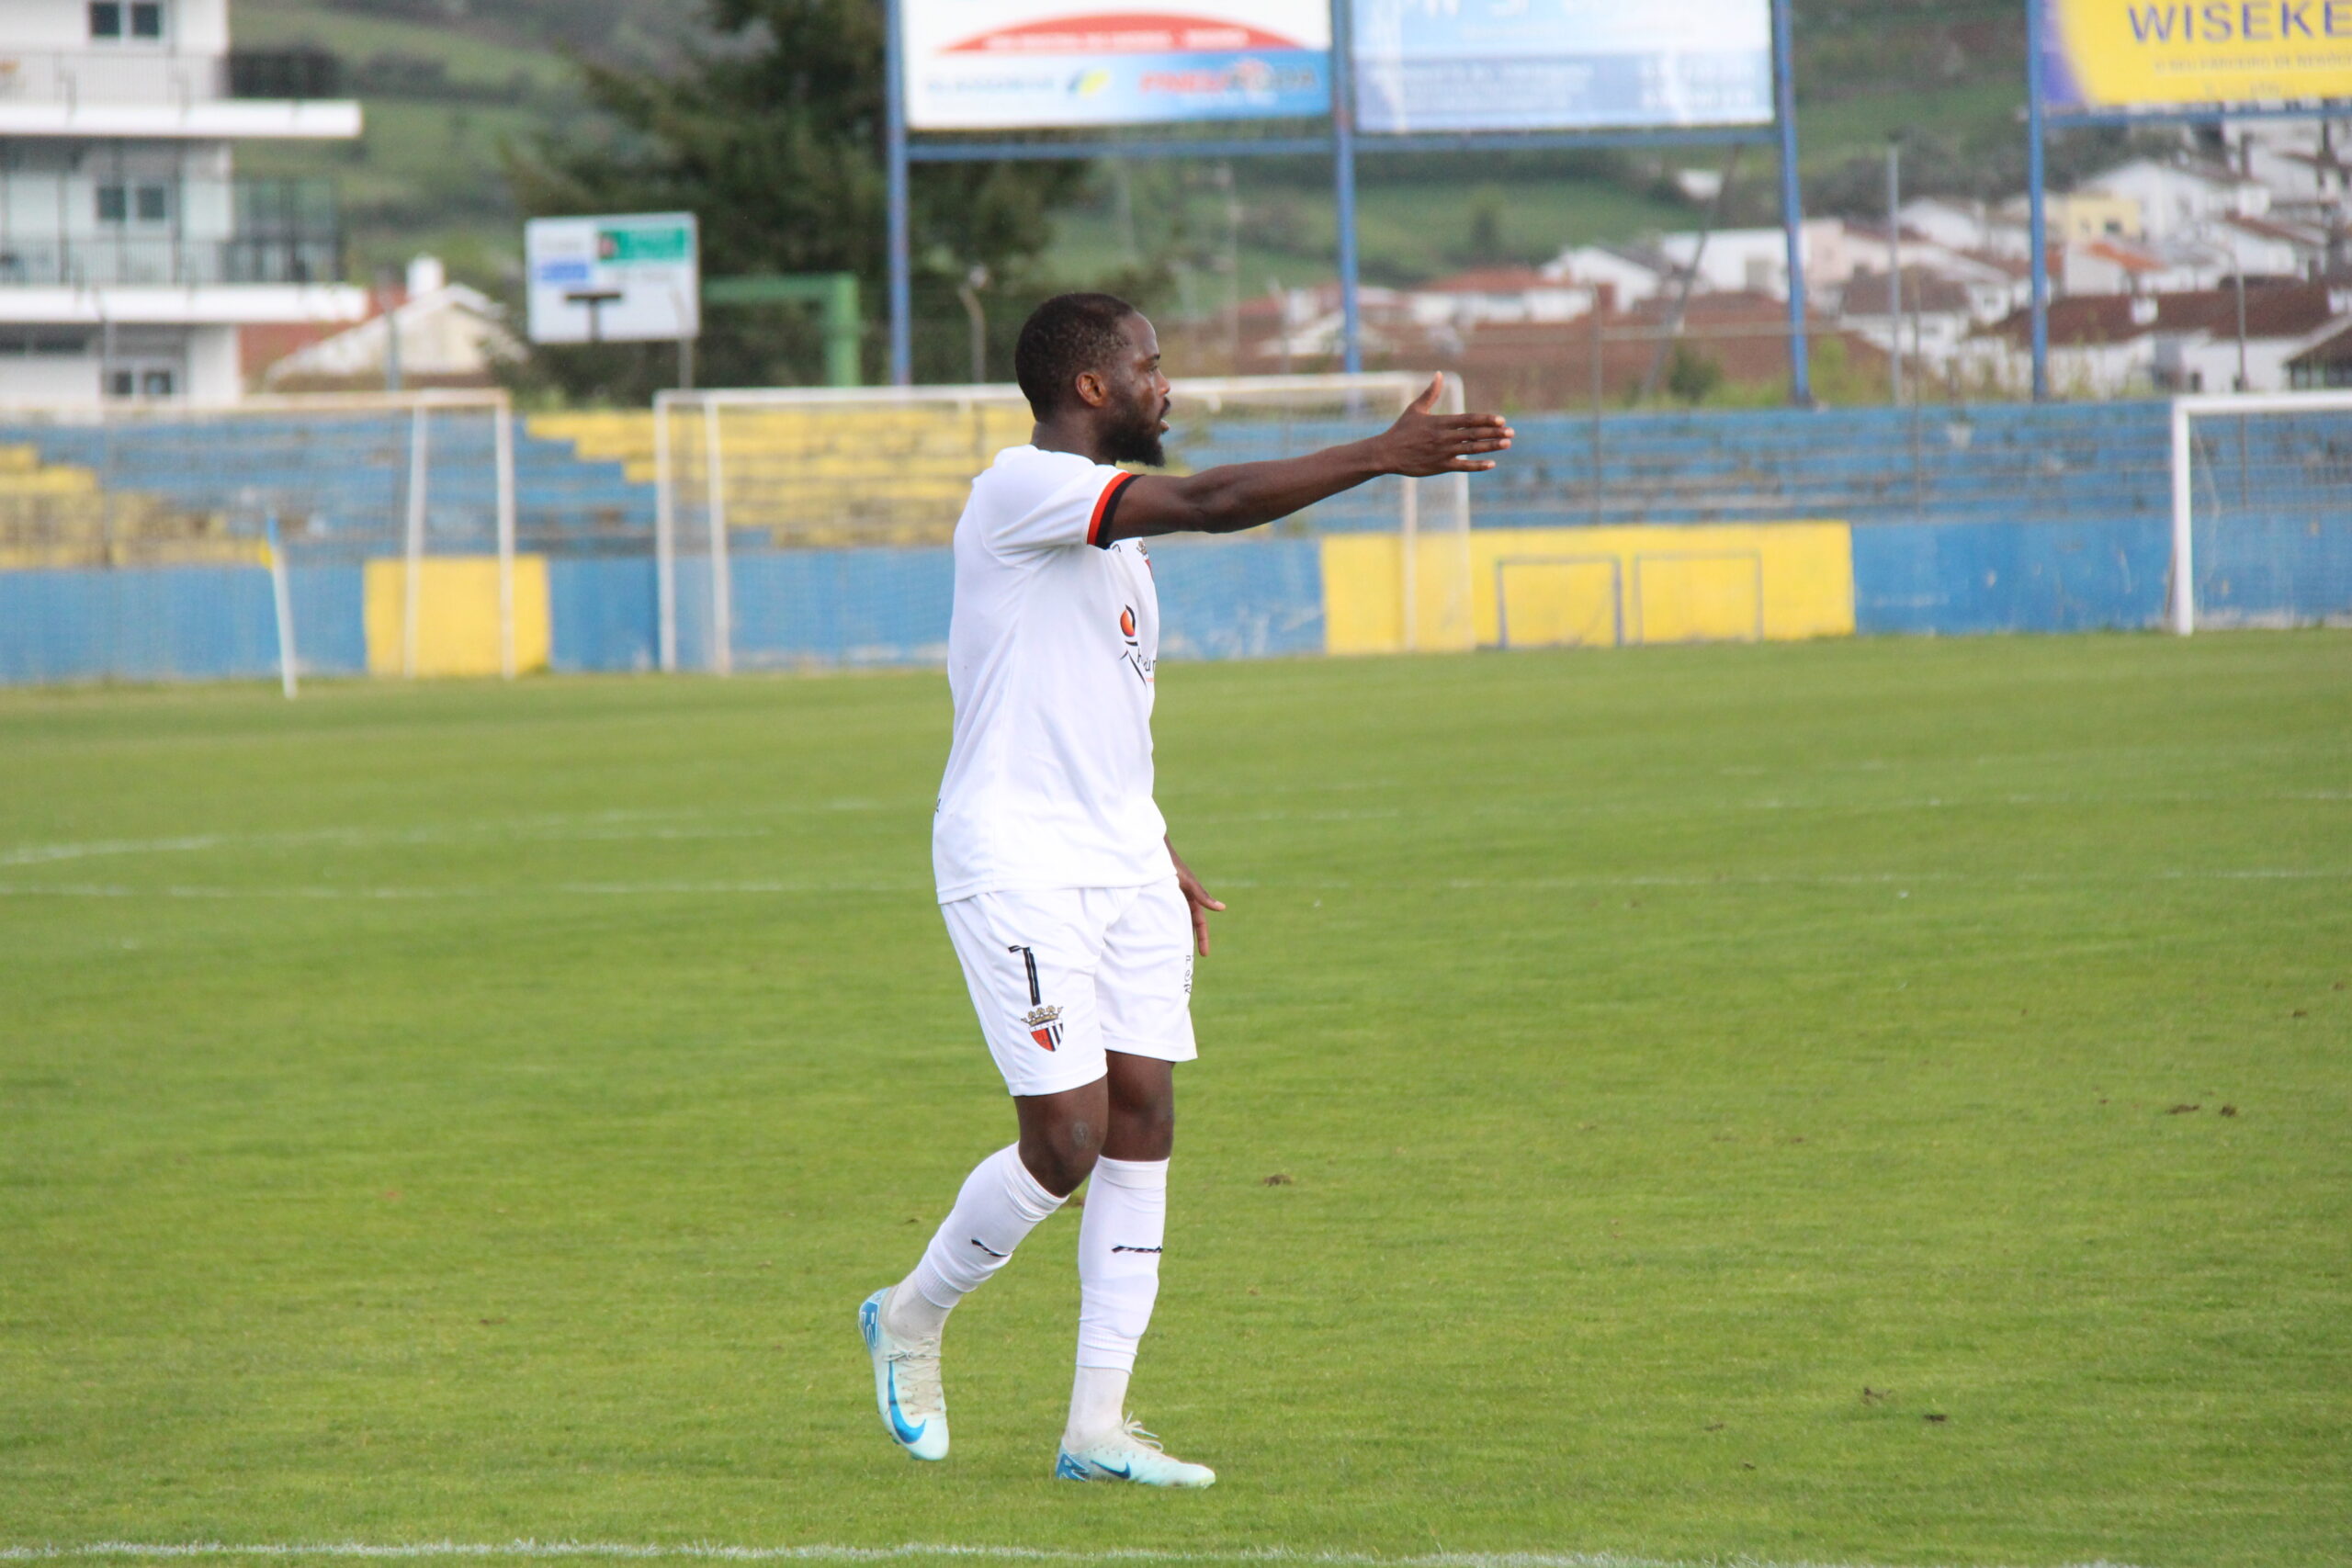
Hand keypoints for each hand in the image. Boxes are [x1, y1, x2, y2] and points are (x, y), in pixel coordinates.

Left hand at [1168, 840, 1224, 956]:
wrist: (1154, 852)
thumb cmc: (1172, 864)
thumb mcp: (1188, 882)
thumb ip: (1203, 896)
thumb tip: (1222, 908)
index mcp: (1191, 897)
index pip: (1199, 922)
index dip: (1203, 938)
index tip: (1204, 954)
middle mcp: (1182, 899)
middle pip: (1189, 924)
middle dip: (1191, 939)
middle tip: (1189, 959)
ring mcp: (1170, 898)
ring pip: (1176, 920)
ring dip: (1177, 932)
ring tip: (1173, 951)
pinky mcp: (1158, 896)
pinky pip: (1163, 914)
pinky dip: (1163, 924)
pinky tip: (1157, 934)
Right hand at [1377, 374, 1512, 476]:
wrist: (1387, 453)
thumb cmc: (1401, 430)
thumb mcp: (1416, 409)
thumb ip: (1430, 393)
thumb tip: (1439, 374)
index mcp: (1441, 422)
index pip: (1469, 419)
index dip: (1486, 420)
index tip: (1501, 420)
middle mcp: (1445, 437)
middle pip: (1475, 434)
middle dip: (1495, 433)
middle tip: (1511, 432)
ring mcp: (1444, 452)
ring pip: (1472, 449)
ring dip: (1491, 446)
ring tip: (1506, 444)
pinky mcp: (1440, 466)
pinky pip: (1463, 466)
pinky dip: (1478, 465)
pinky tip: (1491, 463)